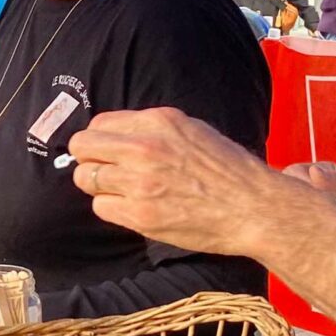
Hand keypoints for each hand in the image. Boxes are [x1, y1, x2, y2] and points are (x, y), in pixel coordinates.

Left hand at [65, 108, 304, 258]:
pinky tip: (134, 209)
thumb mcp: (193, 131)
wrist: (254, 207)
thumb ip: (154, 130)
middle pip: (82, 146)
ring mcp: (139, 181)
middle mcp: (144, 147)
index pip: (100, 123)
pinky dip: (112, 209)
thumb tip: (119, 137)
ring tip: (122, 193)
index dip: (101, 140)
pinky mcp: (140, 214)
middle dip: (89, 159)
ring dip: (100, 186)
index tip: (109, 151)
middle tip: (105, 171)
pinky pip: (101, 207)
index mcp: (158, 122)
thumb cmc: (230, 172)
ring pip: (86, 178)